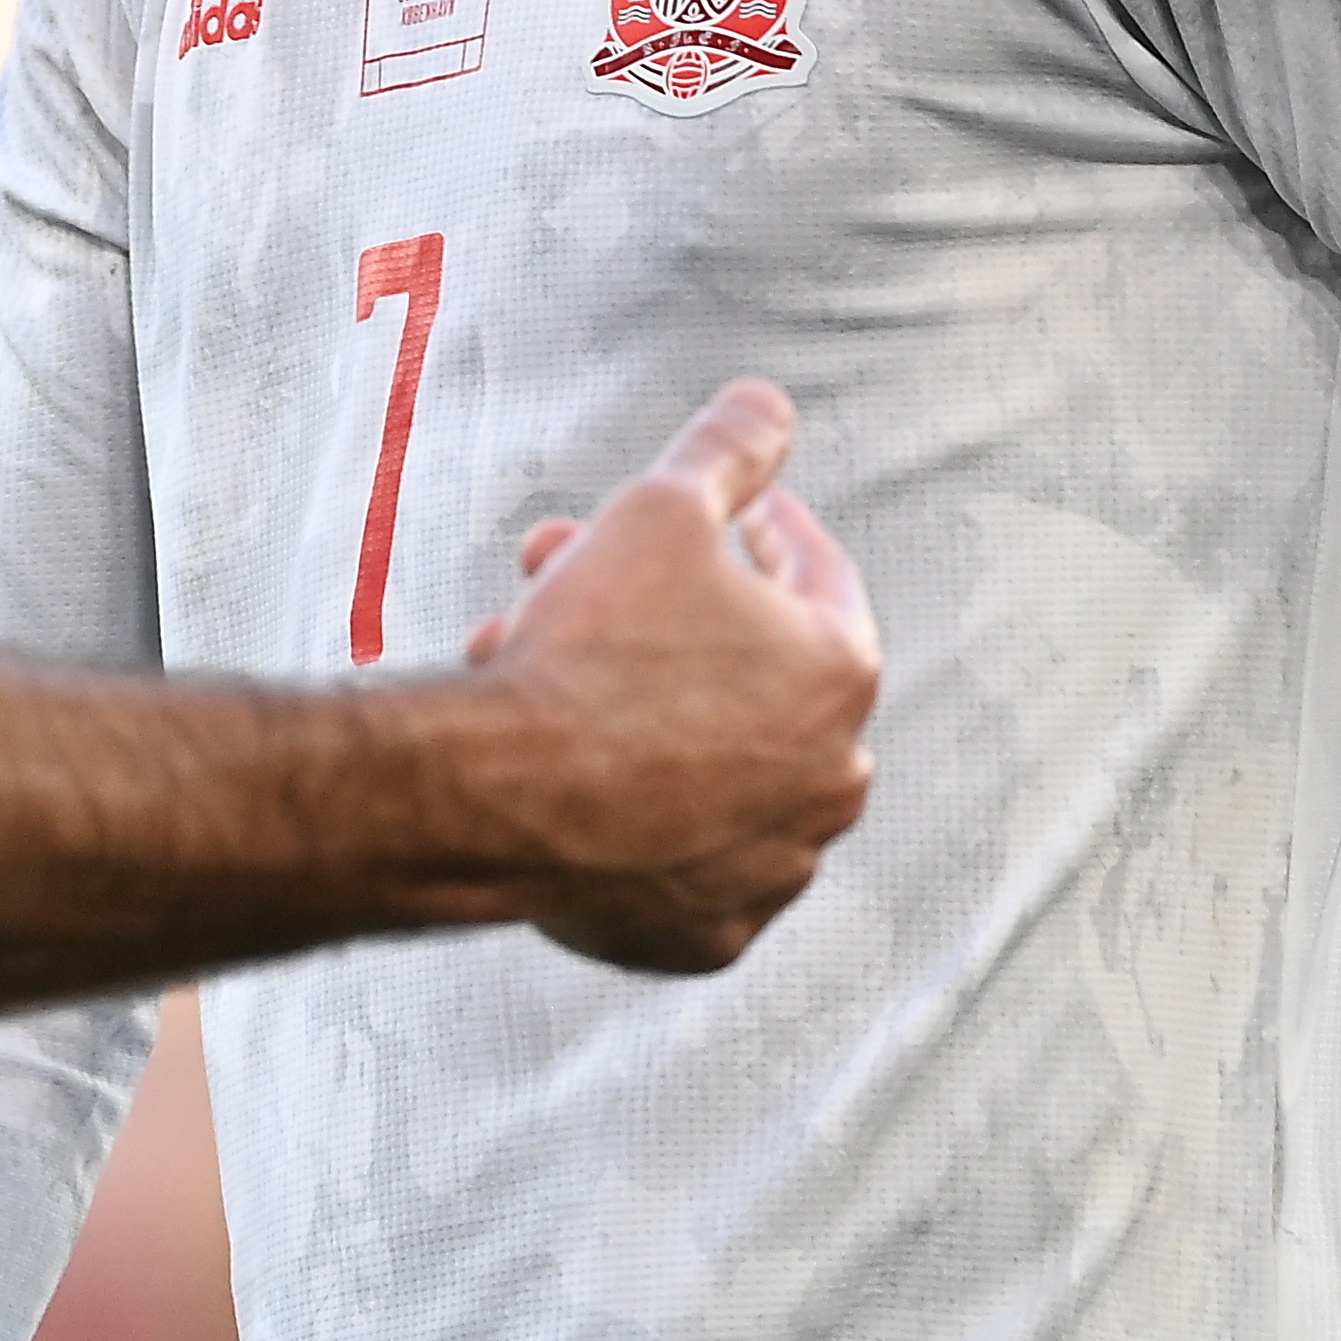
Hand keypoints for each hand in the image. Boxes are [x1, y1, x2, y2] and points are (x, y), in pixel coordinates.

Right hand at [461, 382, 879, 974]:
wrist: (500, 795)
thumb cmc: (589, 648)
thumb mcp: (658, 509)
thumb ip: (727, 450)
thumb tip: (769, 405)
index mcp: (840, 674)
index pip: (815, 575)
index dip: (756, 528)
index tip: (713, 517)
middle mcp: (831, 780)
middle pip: (751, 672)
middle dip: (668, 618)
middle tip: (583, 583)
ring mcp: (772, 869)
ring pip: (712, 766)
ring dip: (650, 714)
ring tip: (551, 672)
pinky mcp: (708, 935)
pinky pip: (681, 857)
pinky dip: (639, 815)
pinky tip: (575, 770)